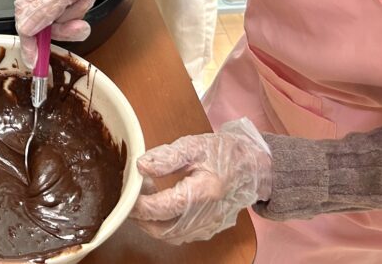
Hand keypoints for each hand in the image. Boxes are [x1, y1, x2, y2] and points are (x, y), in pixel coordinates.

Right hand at [14, 0, 129, 65]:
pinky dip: (81, 12)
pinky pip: (70, 19)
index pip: (23, 17)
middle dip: (63, 25)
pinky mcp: (64, 1)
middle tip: (78, 25)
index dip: (30, 40)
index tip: (34, 59)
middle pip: (42, 24)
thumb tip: (26, 29)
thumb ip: (44, 10)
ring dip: (75, 15)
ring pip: (58, 23)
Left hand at [130, 118, 272, 244]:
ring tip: (145, 198)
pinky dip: (164, 225)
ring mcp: (208, 226)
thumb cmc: (224, 153)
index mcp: (204, 192)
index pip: (162, 208)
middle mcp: (207, 216)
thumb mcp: (194, 145)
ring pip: (169, 236)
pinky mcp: (208, 230)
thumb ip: (166, 156)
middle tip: (131, 197)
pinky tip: (160, 206)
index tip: (128, 192)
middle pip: (163, 230)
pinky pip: (179, 235)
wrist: (253, 167)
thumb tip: (141, 166)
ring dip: (151, 222)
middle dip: (140, 217)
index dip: (139, 204)